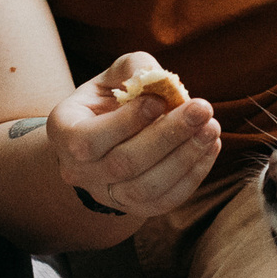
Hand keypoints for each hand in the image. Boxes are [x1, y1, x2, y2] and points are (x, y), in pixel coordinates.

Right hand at [46, 53, 221, 220]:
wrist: (104, 139)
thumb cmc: (109, 100)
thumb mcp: (113, 76)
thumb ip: (134, 68)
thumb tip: (160, 79)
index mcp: (64, 133)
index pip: (91, 139)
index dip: (128, 121)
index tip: (160, 99)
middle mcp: (78, 171)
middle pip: (124, 164)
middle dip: (168, 135)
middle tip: (202, 109)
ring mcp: (107, 194)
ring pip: (146, 188)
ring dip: (185, 158)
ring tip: (212, 128)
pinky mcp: (136, 208)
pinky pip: (165, 200)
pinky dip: (193, 175)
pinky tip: (210, 147)